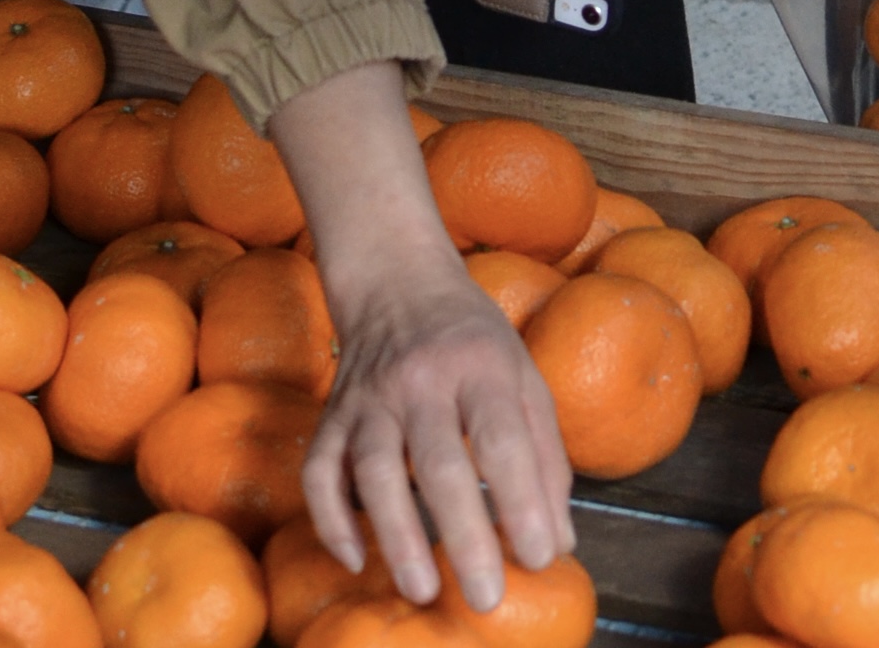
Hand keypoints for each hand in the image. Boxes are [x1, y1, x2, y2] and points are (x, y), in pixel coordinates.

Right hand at [268, 63, 574, 610]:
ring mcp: (369, 397)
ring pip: (373, 470)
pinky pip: (319, 470)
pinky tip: (354, 559)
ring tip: (421, 589)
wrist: (397, 281)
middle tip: (487, 597)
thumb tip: (560, 543)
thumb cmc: (473, 339)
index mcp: (482, 366)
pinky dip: (331, 518)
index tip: (538, 558)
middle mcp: (422, 380)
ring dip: (396, 535)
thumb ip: (546, 458)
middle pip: (438, 462)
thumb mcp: (525, 377)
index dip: (522, 501)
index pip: (503, 438)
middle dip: (464, 534)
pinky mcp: (331, 414)